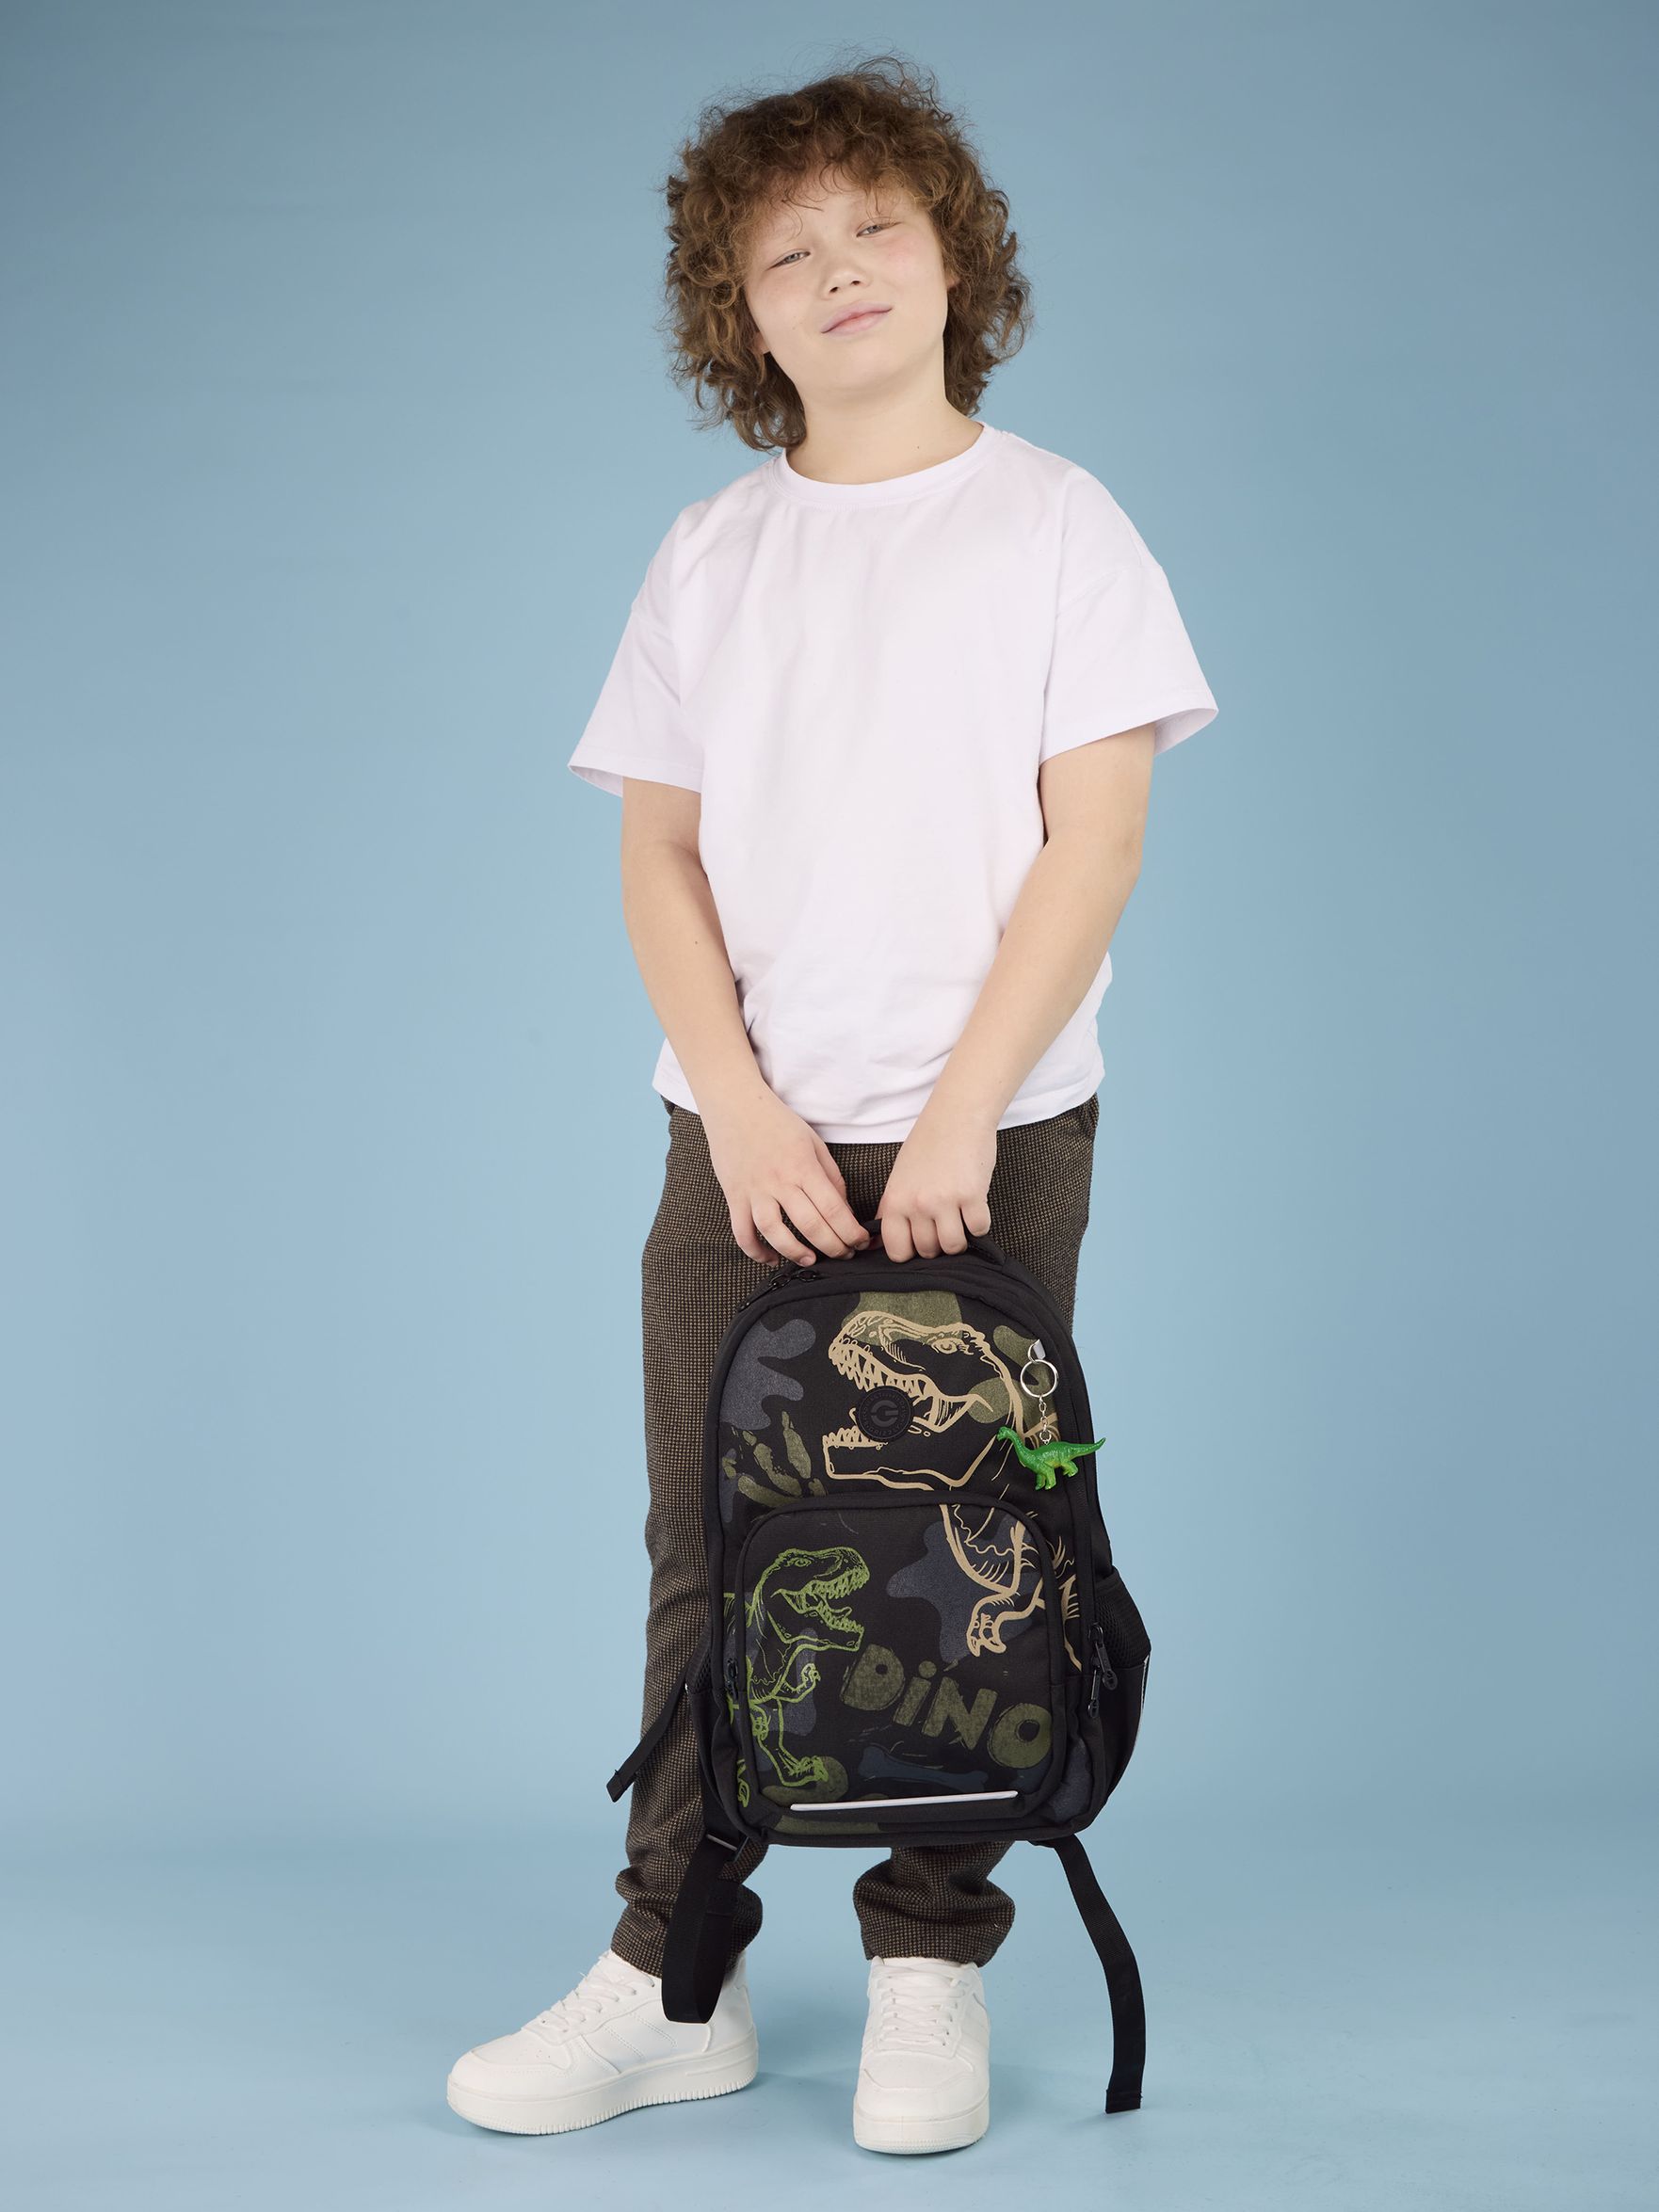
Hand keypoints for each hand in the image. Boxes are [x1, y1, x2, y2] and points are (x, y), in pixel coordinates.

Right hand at [701, 1085, 872, 1264]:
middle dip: (833, 1247)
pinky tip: (771, 1258)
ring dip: (795, 1253)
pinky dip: (756, 1251)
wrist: (734, 1104)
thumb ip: (831, 1176)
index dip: (850, 1231)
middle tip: (844, 1255)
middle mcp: (779, 1180)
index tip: (861, 1242)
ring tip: (810, 1260)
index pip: (833, 1208)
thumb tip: (843, 1209)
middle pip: (810, 1225)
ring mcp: (754, 1190)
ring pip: (774, 1233)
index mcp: (804, 1166)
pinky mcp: (734, 1196)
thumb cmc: (777, 1122)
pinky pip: (742, 1232)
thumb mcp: (814, 1142)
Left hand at [872, 1098, 997, 1261]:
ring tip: (959, 1219)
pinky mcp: (973, 1196)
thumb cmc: (927, 1144)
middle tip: (943, 1222)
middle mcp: (917, 1204)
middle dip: (937, 1243)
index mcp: (895, 1200)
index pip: (897, 1251)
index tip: (918, 1243)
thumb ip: (891, 1209)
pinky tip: (975, 1206)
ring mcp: (945, 1201)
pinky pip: (979, 1229)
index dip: (910, 1252)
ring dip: (960, 1238)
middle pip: (928, 1251)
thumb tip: (878, 1242)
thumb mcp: (898, 1177)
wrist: (956, 1115)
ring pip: (953, 1246)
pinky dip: (979, 1223)